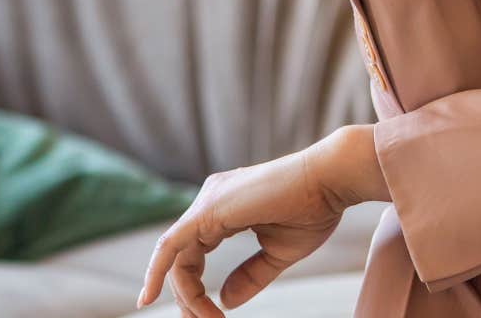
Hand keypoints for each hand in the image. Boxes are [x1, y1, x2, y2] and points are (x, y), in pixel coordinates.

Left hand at [136, 130, 365, 313]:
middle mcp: (209, 200)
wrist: (331, 179)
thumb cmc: (314, 208)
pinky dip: (157, 271)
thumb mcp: (278, 253)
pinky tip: (149, 297)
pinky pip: (171, 245)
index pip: (193, 255)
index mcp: (223, 208)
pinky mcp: (209, 208)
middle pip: (181, 259)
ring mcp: (207, 201)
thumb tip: (225, 300)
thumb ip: (250, 275)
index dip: (196, 290)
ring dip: (186, 296)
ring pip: (176, 257)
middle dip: (189, 299)